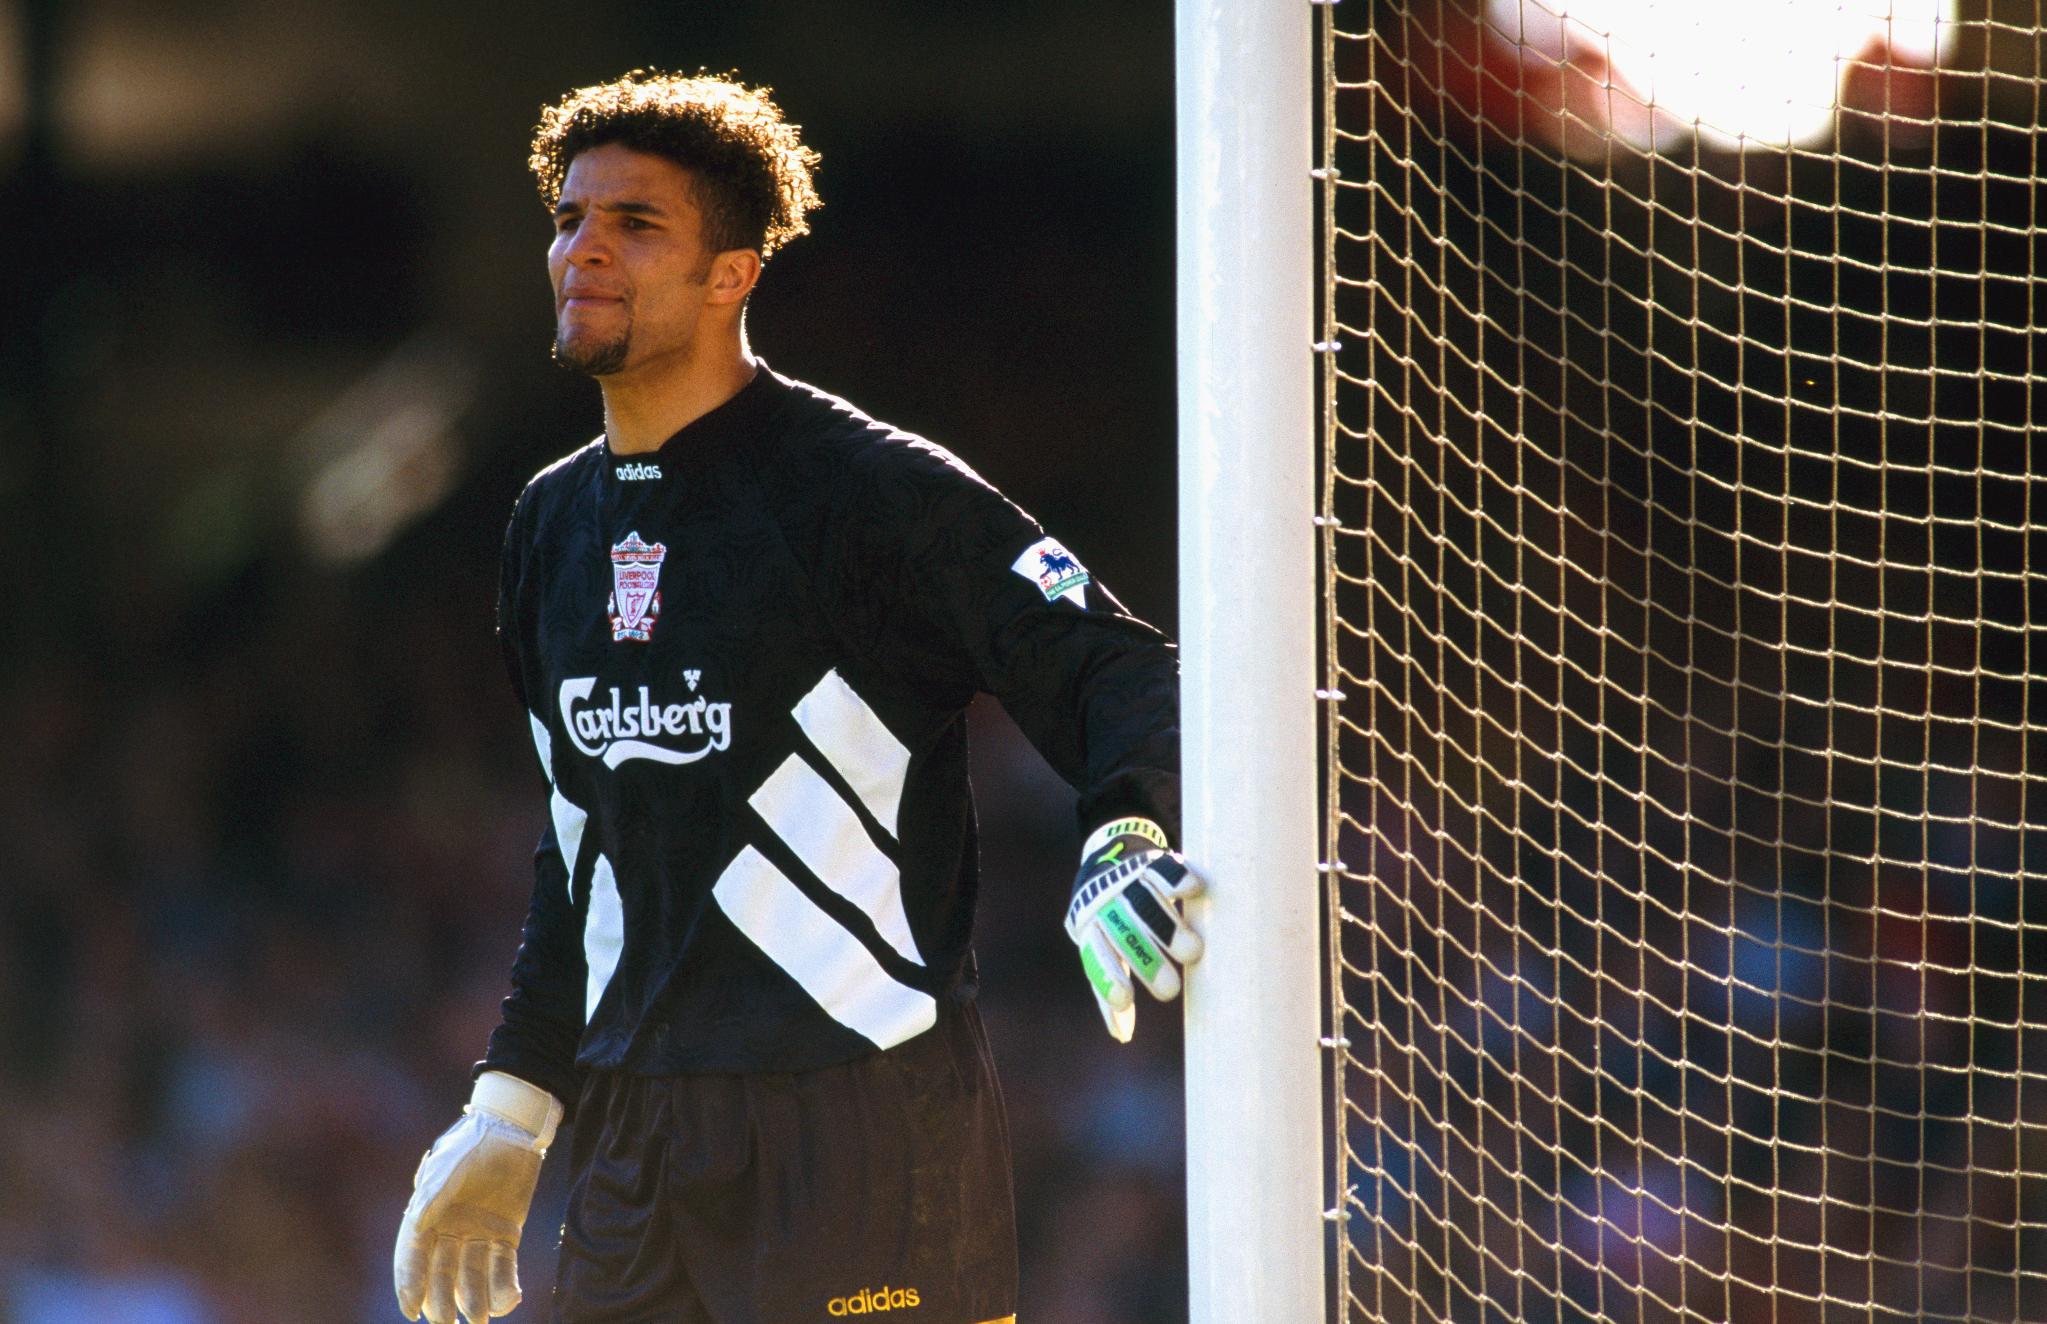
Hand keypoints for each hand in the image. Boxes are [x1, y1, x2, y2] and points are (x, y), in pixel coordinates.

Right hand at [394, 1071, 563, 1323]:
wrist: (514, 1127)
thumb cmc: (476, 1141)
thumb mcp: (452, 1164)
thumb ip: (435, 1192)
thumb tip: (415, 1222)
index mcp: (427, 1216)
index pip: (412, 1257)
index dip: (410, 1284)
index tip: (411, 1311)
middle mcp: (449, 1229)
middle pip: (441, 1274)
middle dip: (442, 1302)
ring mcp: (477, 1233)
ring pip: (472, 1276)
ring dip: (474, 1300)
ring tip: (480, 1321)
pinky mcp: (506, 1233)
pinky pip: (502, 1265)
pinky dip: (505, 1284)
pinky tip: (509, 1299)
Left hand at [1064, 817, 1203, 1041]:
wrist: (1108, 859)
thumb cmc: (1108, 919)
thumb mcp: (1103, 948)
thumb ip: (1110, 985)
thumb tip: (1122, 1034)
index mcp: (1092, 930)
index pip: (1097, 956)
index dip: (1108, 978)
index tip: (1125, 1000)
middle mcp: (1107, 905)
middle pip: (1124, 933)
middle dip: (1146, 961)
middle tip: (1171, 989)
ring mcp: (1127, 881)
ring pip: (1146, 903)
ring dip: (1168, 928)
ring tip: (1192, 953)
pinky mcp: (1150, 862)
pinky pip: (1164, 868)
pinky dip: (1178, 878)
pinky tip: (1195, 892)